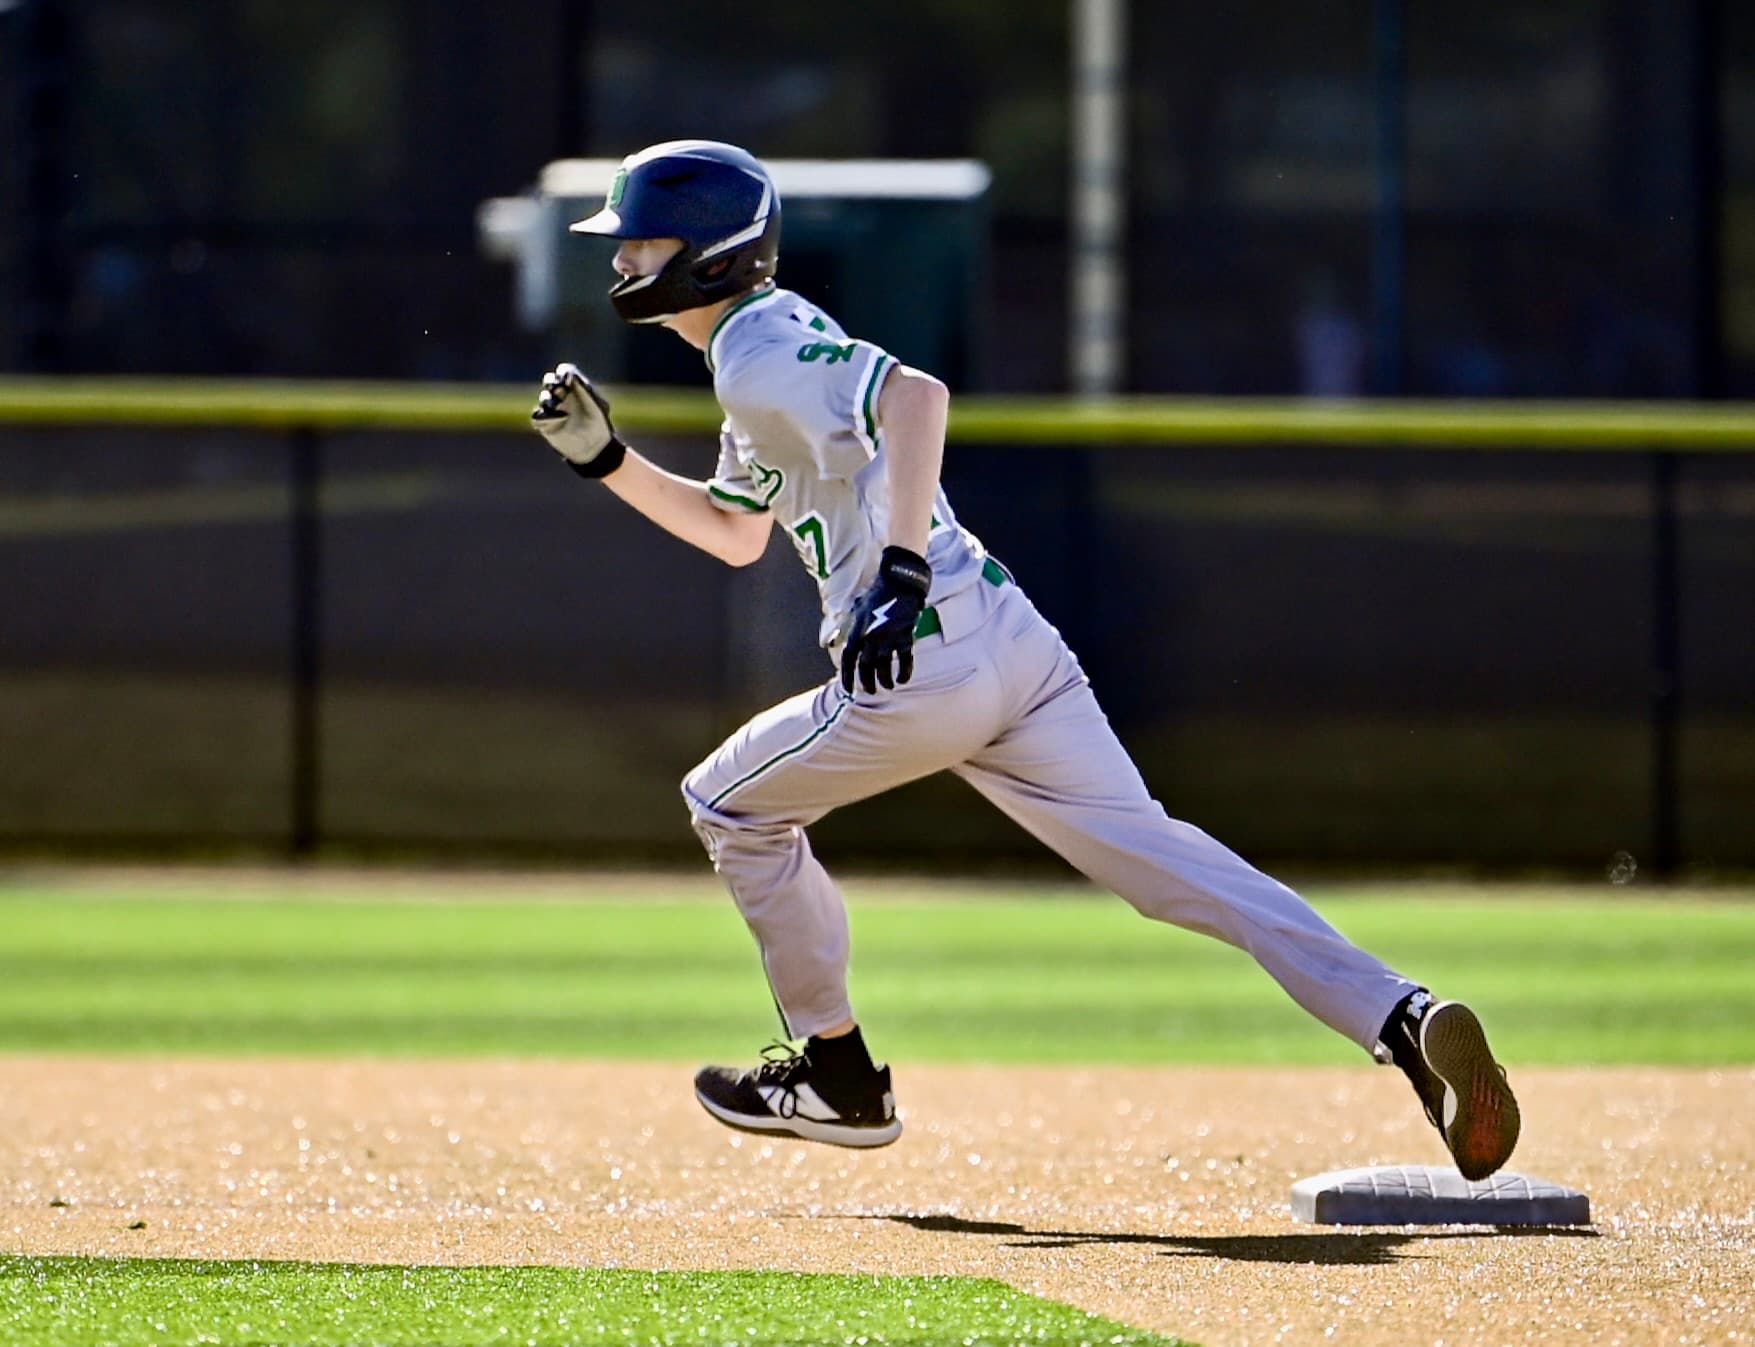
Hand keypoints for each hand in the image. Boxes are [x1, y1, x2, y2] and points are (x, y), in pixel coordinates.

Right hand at [531, 363, 625, 477]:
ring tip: (559, 406)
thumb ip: (584, 388)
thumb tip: (569, 375)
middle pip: (550, 381)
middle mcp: (562, 397)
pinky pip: (538, 416)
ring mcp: (553, 410)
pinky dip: (544, 416)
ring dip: (550, 399)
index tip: (567, 377)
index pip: (564, 373)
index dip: (563, 372)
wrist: (595, 447)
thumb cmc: (599, 424)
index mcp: (575, 388)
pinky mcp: (546, 424)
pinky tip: (559, 419)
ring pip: (544, 398)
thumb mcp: (596, 404)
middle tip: (558, 387)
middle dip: (552, 381)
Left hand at [840, 546, 931, 694]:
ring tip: (888, 686)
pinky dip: (904, 673)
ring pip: (883, 667)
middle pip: (865, 666)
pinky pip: (905, 660)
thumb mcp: (857, 608)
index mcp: (857, 630)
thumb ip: (849, 625)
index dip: (847, 676)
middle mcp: (870, 636)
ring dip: (885, 681)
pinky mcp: (905, 636)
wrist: (899, 581)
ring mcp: (888, 636)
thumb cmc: (878, 594)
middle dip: (867, 682)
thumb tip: (835, 638)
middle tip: (870, 690)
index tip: (848, 690)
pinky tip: (903, 679)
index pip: (848, 658)